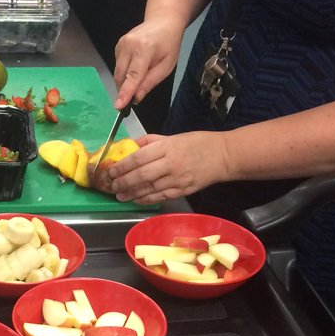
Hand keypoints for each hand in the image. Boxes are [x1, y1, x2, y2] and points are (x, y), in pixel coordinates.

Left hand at [108, 131, 230, 204]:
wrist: (224, 156)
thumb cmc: (198, 143)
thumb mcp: (173, 136)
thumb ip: (151, 142)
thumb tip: (130, 146)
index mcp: (167, 147)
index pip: (138, 158)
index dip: (121, 167)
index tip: (110, 171)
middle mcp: (170, 163)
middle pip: (140, 175)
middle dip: (123, 182)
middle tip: (111, 186)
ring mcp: (177, 179)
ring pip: (148, 189)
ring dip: (131, 193)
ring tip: (119, 195)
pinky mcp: (183, 190)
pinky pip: (160, 196)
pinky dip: (146, 199)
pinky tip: (136, 199)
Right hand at [112, 16, 183, 110]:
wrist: (162, 21)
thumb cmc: (169, 44)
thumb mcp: (166, 66)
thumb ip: (150, 82)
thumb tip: (136, 97)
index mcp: (144, 50)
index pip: (132, 76)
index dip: (125, 92)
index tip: (118, 106)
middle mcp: (128, 45)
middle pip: (121, 76)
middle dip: (125, 90)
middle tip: (133, 99)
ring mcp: (121, 44)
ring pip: (117, 73)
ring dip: (125, 82)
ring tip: (139, 78)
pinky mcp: (117, 46)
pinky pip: (117, 66)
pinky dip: (124, 73)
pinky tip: (135, 67)